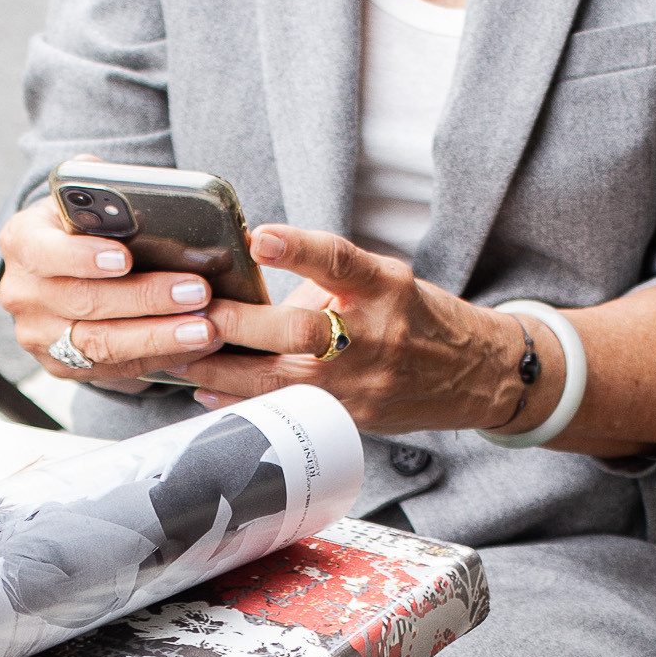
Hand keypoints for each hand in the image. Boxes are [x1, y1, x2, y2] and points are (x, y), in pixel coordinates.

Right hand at [0, 176, 248, 394]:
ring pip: (102, 343)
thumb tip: (122, 181)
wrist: (60, 273)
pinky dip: (161, 357)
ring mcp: (39, 335)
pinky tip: (197, 345)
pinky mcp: (61, 365)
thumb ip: (98, 188)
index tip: (125, 258)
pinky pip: (115, 368)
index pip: (45, 252)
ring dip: (161, 336)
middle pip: (85, 302)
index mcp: (21, 241)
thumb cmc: (81, 229)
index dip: (83, 257)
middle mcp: (22, 292)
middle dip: (147, 298)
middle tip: (197, 291)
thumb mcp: (80, 203)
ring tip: (206, 327)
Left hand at [188, 224, 525, 435]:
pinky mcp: (355, 416)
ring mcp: (365, 382)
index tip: (261, 239)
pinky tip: (210, 390)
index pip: (339, 260)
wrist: (475, 373)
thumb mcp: (383, 282)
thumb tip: (249, 292)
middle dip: (239, 323)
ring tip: (180, 355)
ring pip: (284, 380)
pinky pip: (291, 409)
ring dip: (224, 369)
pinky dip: (245, 400)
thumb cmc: (415, 316)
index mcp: (383, 286)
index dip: (300, 249)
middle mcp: (377, 333)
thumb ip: (322, 284)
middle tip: (191, 313)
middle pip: (300, 330)